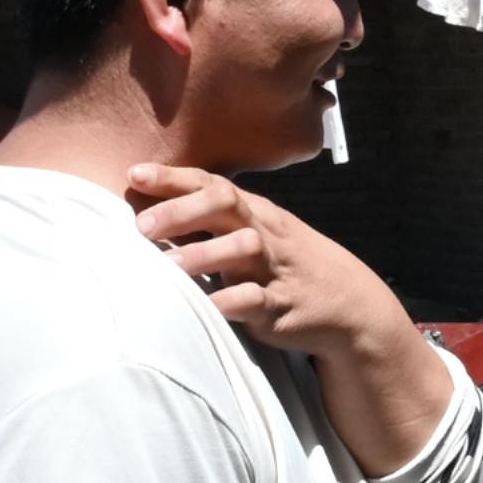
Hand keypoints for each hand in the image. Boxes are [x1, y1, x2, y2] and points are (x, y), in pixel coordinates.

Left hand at [127, 164, 415, 367]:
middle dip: (182, 211)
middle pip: (225, 205)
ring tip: (166, 267)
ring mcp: (273, 269)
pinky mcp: (280, 307)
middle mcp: (263, 233)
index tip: (134, 175)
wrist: (348, 304)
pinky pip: (254, 300)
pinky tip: (203, 306)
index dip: (173, 178)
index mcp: (254, 212)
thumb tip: (148, 213)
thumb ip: (211, 224)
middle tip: (141, 226)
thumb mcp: (257, 233)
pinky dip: (228, 302)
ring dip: (201, 255)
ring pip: (240, 250)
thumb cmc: (285, 265)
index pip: (212, 183)